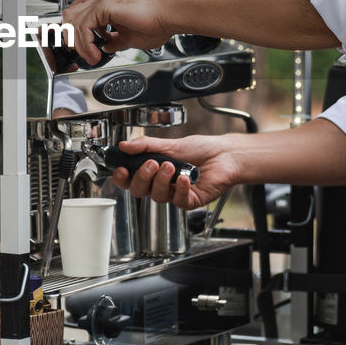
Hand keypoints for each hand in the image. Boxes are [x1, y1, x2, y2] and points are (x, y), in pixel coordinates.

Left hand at [62, 0, 171, 65]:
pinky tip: (96, 53)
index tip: (85, 52)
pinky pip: (84, 26)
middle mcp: (100, 3)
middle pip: (69, 17)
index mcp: (105, 9)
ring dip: (79, 44)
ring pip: (73, 21)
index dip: (75, 35)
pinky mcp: (105, 7)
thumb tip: (105, 47)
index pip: (77, 17)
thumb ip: (114, 41)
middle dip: (72, 38)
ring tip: (91, 57)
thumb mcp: (127, 38)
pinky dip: (86, 43)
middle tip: (84, 54)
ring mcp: (101, 3)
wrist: (167, 18)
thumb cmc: (155, 25)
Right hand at [112, 134, 239, 210]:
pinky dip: (180, 188)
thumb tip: (124, 145)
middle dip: (142, 177)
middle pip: (140, 191)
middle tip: (152, 163)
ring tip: (171, 166)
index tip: (121, 170)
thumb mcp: (169, 143)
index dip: (122, 178)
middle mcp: (162, 185)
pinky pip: (178, 201)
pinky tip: (185, 178)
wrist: (224, 155)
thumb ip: (145, 145)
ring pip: (157, 196)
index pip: (130, 180)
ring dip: (162, 181)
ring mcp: (174, 194)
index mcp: (153, 171)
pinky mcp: (189, 201)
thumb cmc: (200, 150)